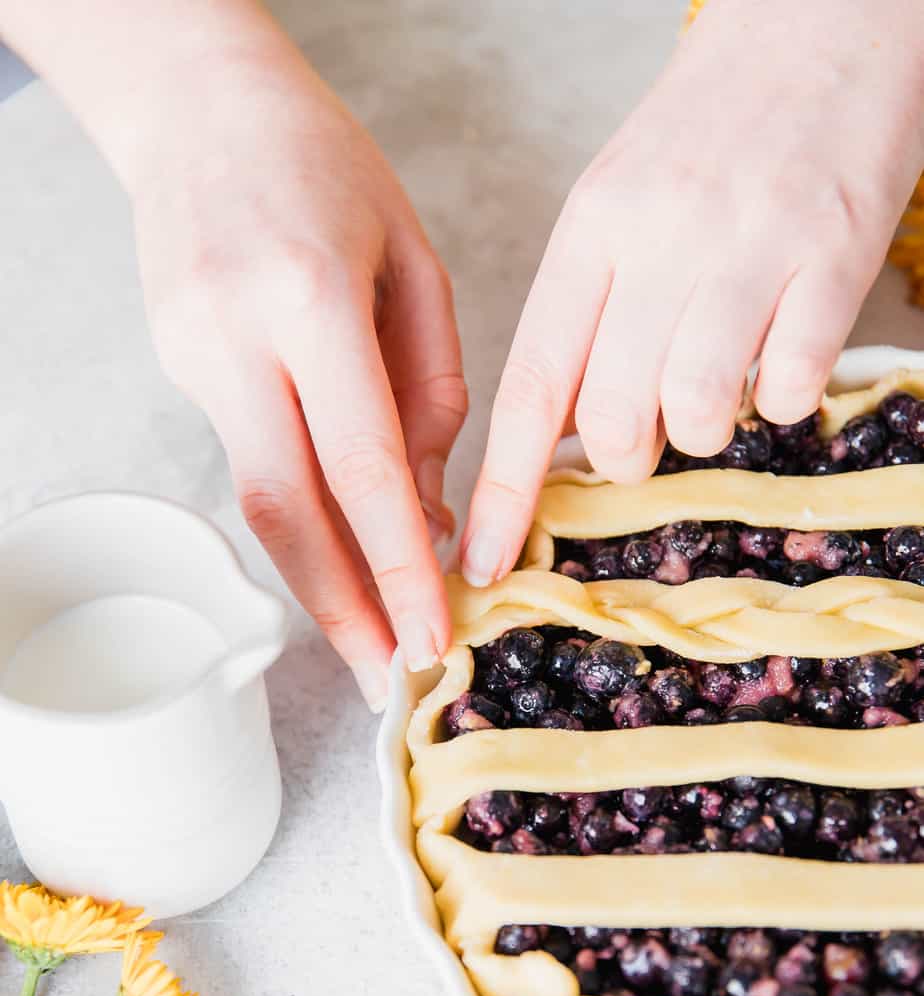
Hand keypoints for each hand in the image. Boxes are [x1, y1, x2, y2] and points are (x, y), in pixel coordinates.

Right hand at [128, 25, 465, 708]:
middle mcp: (235, 338)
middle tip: (385, 678)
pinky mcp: (175, 367)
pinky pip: (248, 459)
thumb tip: (431, 504)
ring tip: (366, 636)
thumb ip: (433, 386)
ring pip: (258, 502)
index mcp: (307, 300)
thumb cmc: (324, 165)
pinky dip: (300, 514)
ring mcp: (191, 356)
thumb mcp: (414, 258)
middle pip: (286, 513)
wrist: (197, 105)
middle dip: (341, 608)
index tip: (428, 637)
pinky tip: (341, 543)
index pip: (363, 467)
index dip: (397, 566)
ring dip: (316, 580)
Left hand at [462, 0, 923, 587]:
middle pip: (614, 420)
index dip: (505, 491)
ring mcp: (748, 250)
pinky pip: (792, 388)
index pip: (532, 386)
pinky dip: (785, 396)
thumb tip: (563, 432)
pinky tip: (782, 349)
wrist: (821, 18)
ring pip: (699, 414)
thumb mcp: (616, 200)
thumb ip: (587, 311)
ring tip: (721, 377)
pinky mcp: (833, 257)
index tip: (484, 563)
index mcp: (591, 231)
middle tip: (648, 429)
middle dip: (624, 459)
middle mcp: (659, 243)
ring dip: (705, 429)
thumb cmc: (709, 127)